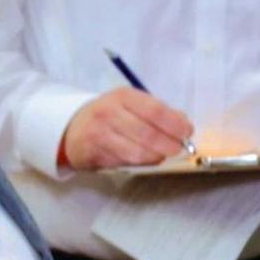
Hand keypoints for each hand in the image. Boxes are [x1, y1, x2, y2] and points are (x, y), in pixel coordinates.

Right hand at [60, 88, 193, 169]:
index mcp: (124, 97)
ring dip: (156, 157)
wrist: (71, 128)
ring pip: (137, 152)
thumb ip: (158, 112)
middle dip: (169, 145)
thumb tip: (184, 124)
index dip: (174, 124)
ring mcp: (101, 135)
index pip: (154, 111)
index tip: (188, 133)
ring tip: (165, 156)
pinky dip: (141, 163)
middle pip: (147, 134)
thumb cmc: (109, 115)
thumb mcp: (131, 104)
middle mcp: (110, 113)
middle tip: (180, 150)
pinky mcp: (95, 154)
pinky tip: (147, 160)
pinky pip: (125, 162)